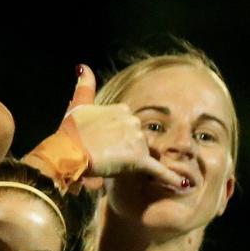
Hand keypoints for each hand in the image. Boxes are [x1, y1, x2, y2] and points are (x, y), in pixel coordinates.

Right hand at [68, 65, 180, 187]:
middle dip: (125, 149)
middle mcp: (133, 121)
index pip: (127, 125)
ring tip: (114, 167)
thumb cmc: (69, 132)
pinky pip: (159, 171)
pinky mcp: (139, 159)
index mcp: (121, 109)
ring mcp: (137, 140)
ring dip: (133, 162)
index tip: (102, 143)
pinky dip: (171, 178)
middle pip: (137, 139)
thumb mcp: (77, 105)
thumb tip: (83, 66)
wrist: (66, 152)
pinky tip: (183, 184)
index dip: (116, 137)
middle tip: (105, 157)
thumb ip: (84, 85)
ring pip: (142, 154)